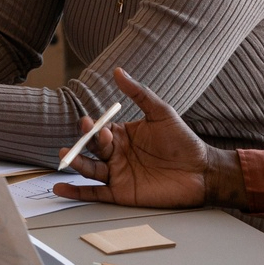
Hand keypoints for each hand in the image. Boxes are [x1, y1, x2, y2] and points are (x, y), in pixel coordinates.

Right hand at [54, 67, 241, 209]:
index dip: (93, 128)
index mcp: (122, 135)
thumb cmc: (183, 142)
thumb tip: (118, 71)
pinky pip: (96, 193)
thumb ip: (139, 94)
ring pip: (90, 169)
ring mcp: (118, 174)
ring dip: (76, 163)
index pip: (99, 130)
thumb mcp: (161, 113)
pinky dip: (77, 192)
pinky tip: (61, 189)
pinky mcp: (122, 193)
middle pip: (91, 149)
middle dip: (82, 143)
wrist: (202, 171)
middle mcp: (116, 155)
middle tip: (82, 138)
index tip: (91, 123)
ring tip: (66, 156)